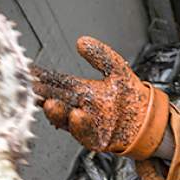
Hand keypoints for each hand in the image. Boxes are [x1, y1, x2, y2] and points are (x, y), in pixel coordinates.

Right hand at [31, 37, 168, 159]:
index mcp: (81, 91)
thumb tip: (81, 41)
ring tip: (50, 104)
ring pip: (66, 120)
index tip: (30, 71)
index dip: (44, 77)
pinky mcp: (97, 138)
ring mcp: (86, 124)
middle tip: (32, 90)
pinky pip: (85, 134)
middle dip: (43, 95)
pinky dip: (80, 126)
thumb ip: (100, 55)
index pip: (58, 82)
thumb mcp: (117, 68)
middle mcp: (79, 107)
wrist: (149, 119)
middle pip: (57, 101)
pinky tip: (77, 116)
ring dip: (57, 113)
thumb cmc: (131, 95)